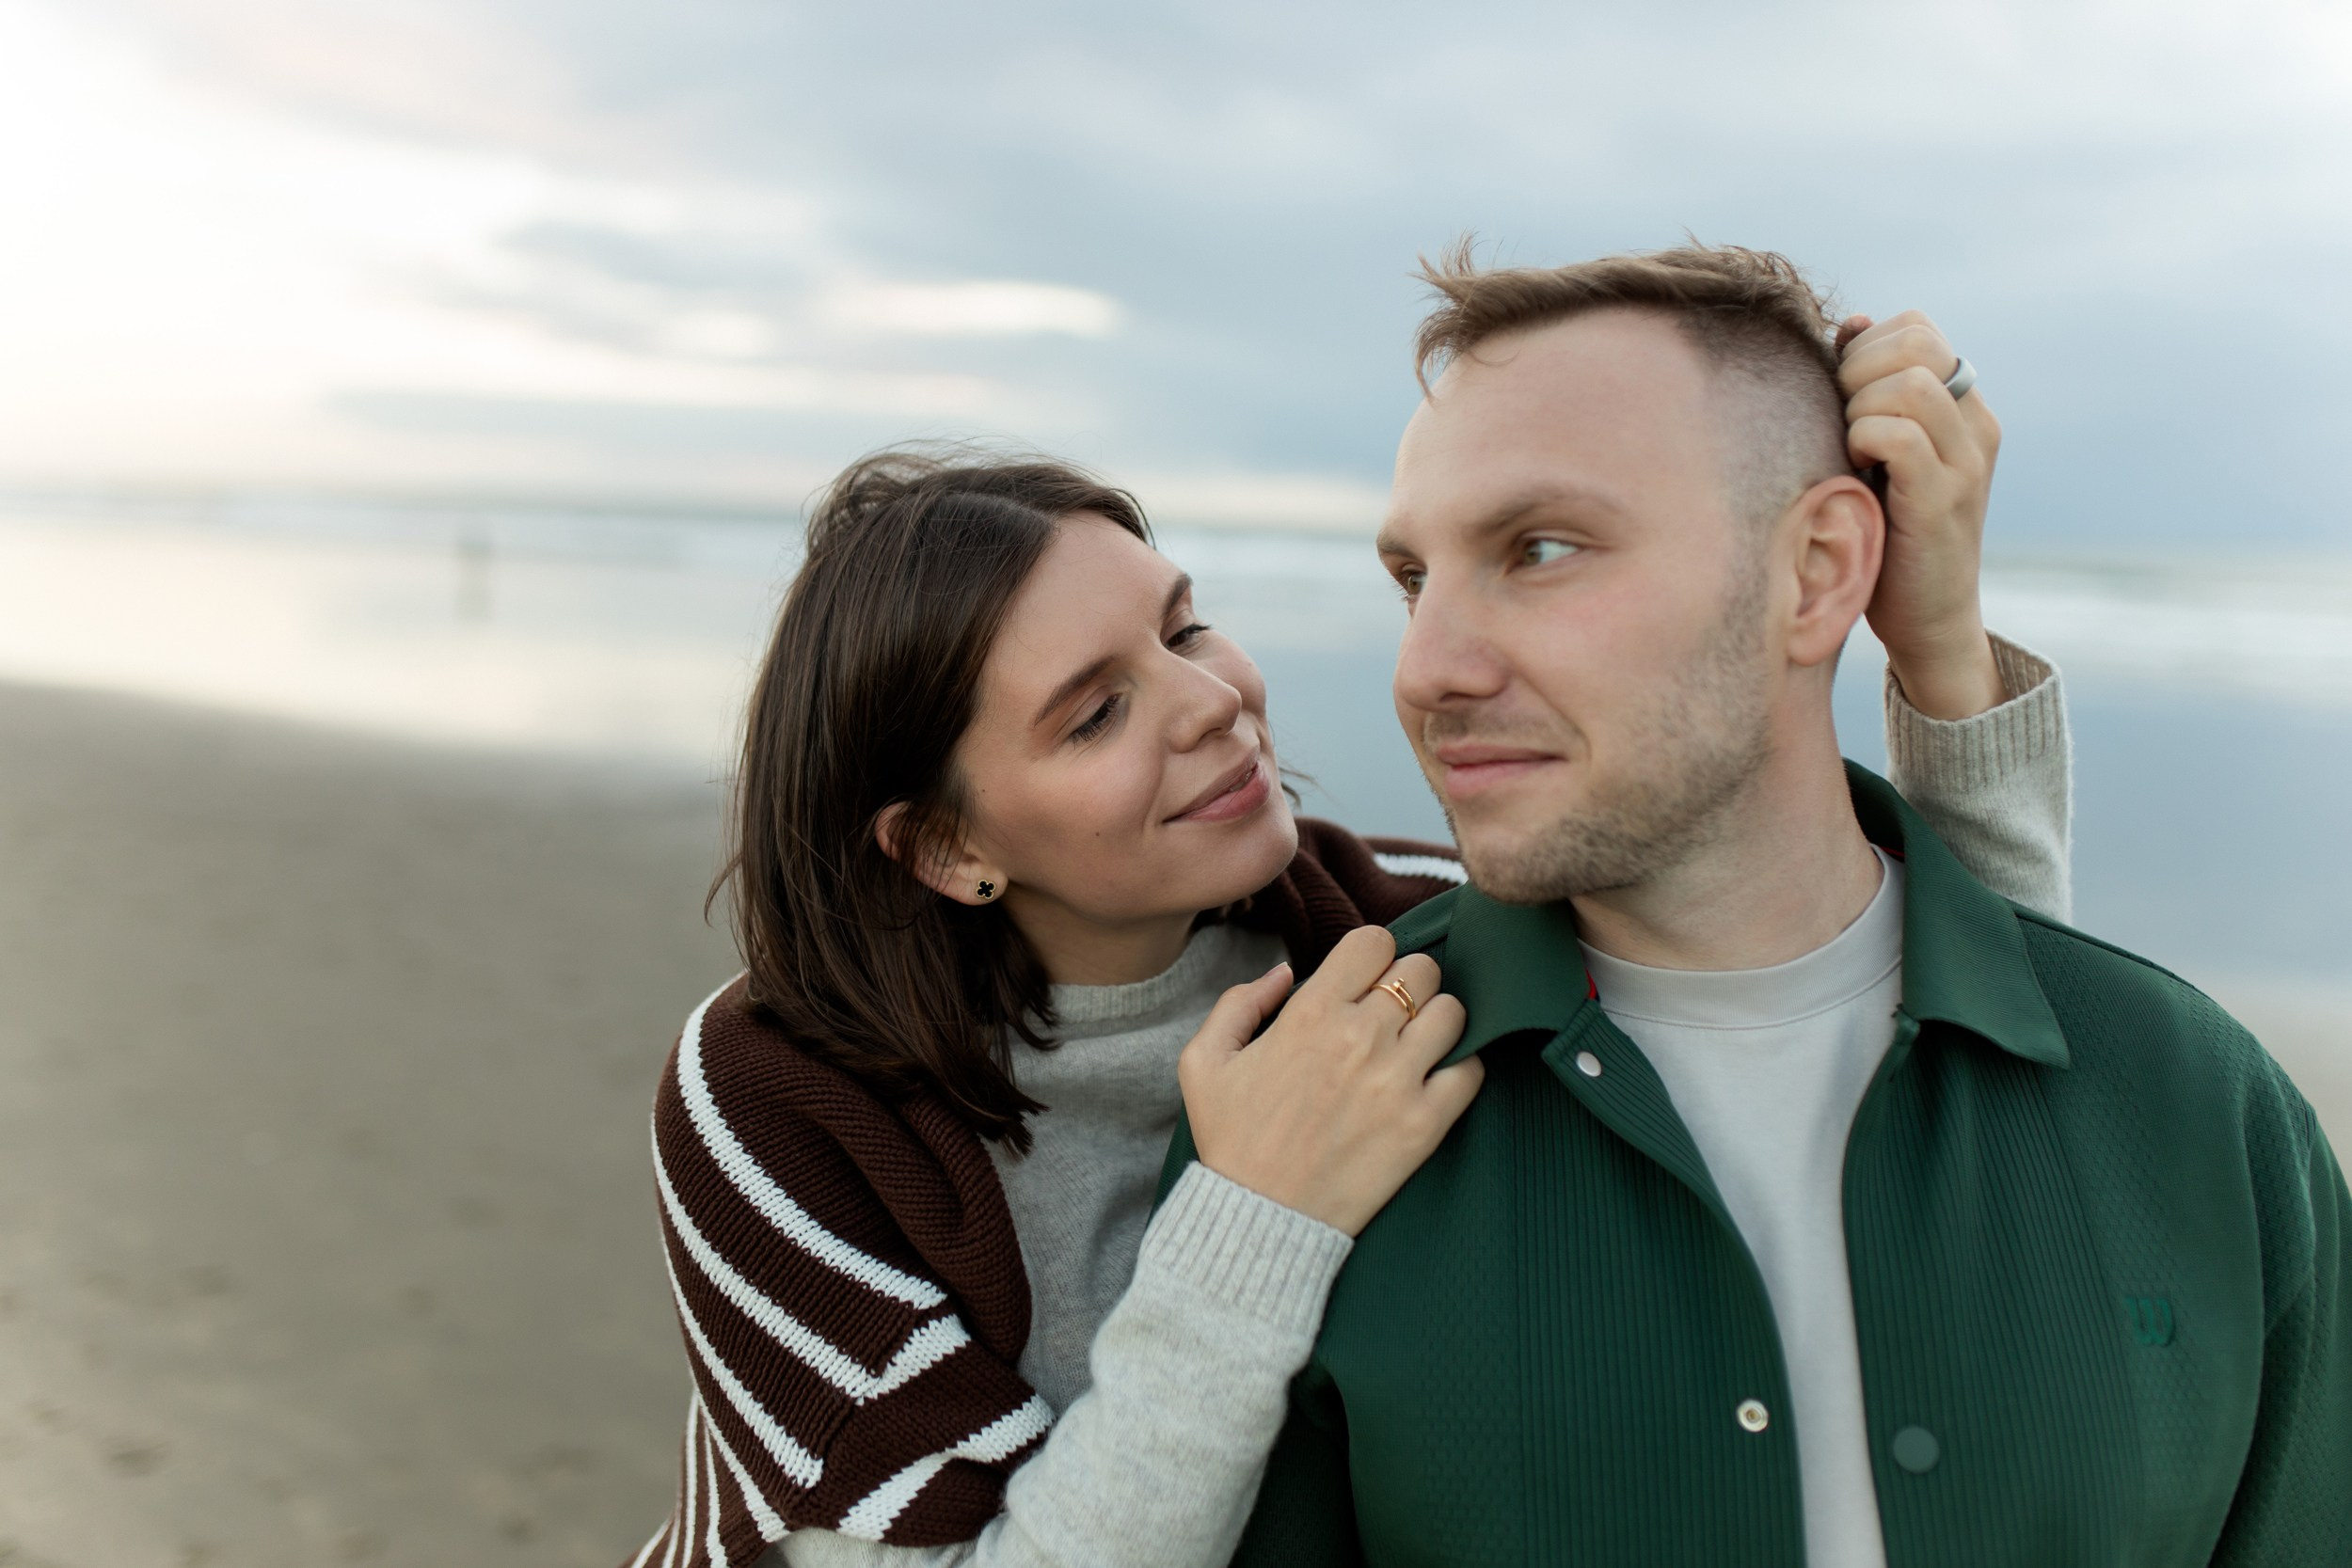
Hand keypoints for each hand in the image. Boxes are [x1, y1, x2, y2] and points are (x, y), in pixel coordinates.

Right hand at [1178, 925, 1479, 1235]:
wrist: (1259, 1218)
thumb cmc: (1231, 1140)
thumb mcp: (1204, 1062)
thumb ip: (1238, 1003)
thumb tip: (1285, 973)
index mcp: (1310, 1014)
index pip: (1373, 941)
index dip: (1371, 955)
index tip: (1363, 981)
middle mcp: (1360, 1038)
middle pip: (1421, 970)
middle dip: (1407, 984)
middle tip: (1390, 1015)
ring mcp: (1398, 1081)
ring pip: (1453, 1012)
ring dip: (1437, 1022)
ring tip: (1415, 1045)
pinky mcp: (1425, 1124)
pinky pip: (1472, 1070)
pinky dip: (1460, 1068)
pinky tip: (1434, 1080)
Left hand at [1837, 309, 2006, 719]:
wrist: (1928, 620)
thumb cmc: (1888, 533)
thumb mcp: (1877, 452)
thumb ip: (1868, 390)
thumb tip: (1852, 322)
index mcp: (1962, 406)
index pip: (1916, 328)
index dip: (1864, 349)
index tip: (1841, 398)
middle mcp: (1976, 425)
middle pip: (1915, 343)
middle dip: (1857, 372)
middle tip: (1841, 421)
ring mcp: (1967, 461)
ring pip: (1909, 383)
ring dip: (1860, 409)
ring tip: (1851, 449)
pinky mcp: (1946, 499)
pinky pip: (1899, 436)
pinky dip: (1862, 442)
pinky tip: (1856, 471)